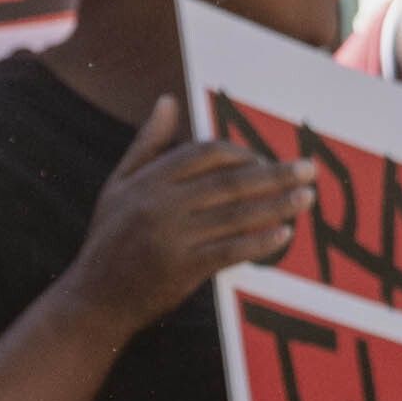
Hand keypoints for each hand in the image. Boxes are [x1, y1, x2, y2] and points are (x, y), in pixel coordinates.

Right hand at [66, 90, 310, 334]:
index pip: (205, 153)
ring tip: (306, 198)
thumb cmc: (109, 239)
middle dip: (275, 175)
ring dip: (277, 205)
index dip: (242, 153)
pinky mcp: (182, 270)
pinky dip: (259, 242)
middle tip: (309, 170)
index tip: (265, 159)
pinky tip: (283, 234)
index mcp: (148, 180)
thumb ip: (147, 143)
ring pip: (236, 215)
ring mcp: (172, 238)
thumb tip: (168, 100)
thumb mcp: (118, 185)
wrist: (92, 300)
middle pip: (230, 182)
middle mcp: (161, 205)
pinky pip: (230, 251)